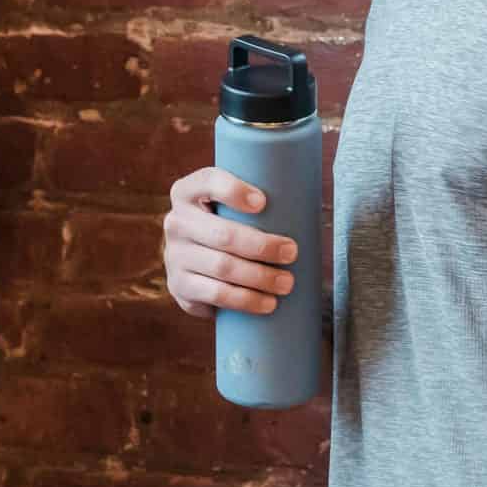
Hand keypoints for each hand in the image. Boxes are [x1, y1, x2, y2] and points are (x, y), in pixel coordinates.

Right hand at [163, 166, 296, 318]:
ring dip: (260, 277)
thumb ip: (255, 201)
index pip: (206, 182)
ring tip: (287, 283)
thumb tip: (310, 200)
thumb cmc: (230, 228)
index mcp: (187, 193)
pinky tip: (268, 304)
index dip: (233, 190)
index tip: (263, 202)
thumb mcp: (230, 208)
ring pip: (222, 267)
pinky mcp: (180, 286)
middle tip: (292, 253)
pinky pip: (216, 294)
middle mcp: (176, 222)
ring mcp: (175, 256)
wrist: (197, 266)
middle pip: (222, 234)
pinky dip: (246, 300)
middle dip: (262, 246)